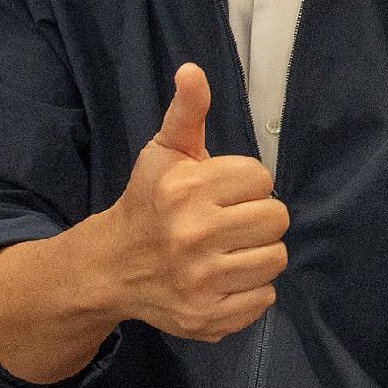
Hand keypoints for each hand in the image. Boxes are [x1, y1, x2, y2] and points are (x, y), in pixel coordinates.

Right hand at [90, 63, 287, 341]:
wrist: (111, 267)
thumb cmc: (148, 201)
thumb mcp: (164, 151)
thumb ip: (187, 111)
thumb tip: (193, 70)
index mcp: (186, 189)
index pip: (262, 179)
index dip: (245, 184)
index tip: (221, 192)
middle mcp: (193, 236)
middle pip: (276, 219)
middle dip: (256, 217)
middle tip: (229, 222)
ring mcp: (201, 281)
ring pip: (276, 259)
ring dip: (258, 253)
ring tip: (229, 249)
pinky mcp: (208, 317)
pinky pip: (265, 298)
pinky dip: (251, 289)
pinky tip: (224, 277)